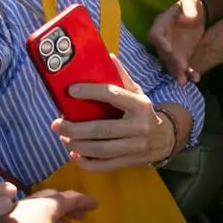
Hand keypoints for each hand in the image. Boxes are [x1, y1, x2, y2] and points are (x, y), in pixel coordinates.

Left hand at [0, 189, 106, 222]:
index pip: (71, 197)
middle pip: (55, 199)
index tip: (96, 205)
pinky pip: (29, 215)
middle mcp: (32, 203)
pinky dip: (41, 220)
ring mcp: (15, 210)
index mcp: (47, 206)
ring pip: (41, 207)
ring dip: (56, 215)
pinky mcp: (3, 220)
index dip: (85, 201)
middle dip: (71, 207)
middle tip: (81, 217)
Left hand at [55, 55, 178, 171]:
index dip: (90, 92)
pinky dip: (86, 162)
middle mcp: (138, 127)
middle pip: (101, 129)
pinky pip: (104, 165)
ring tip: (63, 138)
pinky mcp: (129, 162)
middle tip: (56, 124)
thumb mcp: (138, 92)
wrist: (166, 139)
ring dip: (77, 145)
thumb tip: (108, 57)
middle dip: (74, 128)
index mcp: (139, 105)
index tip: (70, 91)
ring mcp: (134, 147)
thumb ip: (122, 77)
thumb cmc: (145, 113)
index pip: (112, 95)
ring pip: (100, 149)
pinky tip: (75, 155)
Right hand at [148, 0, 205, 84]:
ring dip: (178, 73)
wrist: (196, 13)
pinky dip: (189, 73)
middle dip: (172, 61)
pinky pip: (184, 67)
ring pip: (172, 64)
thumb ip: (188, 9)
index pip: (155, 35)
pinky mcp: (182, 57)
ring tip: (184, 82)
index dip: (160, 42)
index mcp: (160, 26)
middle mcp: (163, 41)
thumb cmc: (189, 4)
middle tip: (181, 67)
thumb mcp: (190, 1)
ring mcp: (172, 51)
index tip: (167, 48)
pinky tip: (196, 78)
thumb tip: (185, 20)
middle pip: (164, 53)